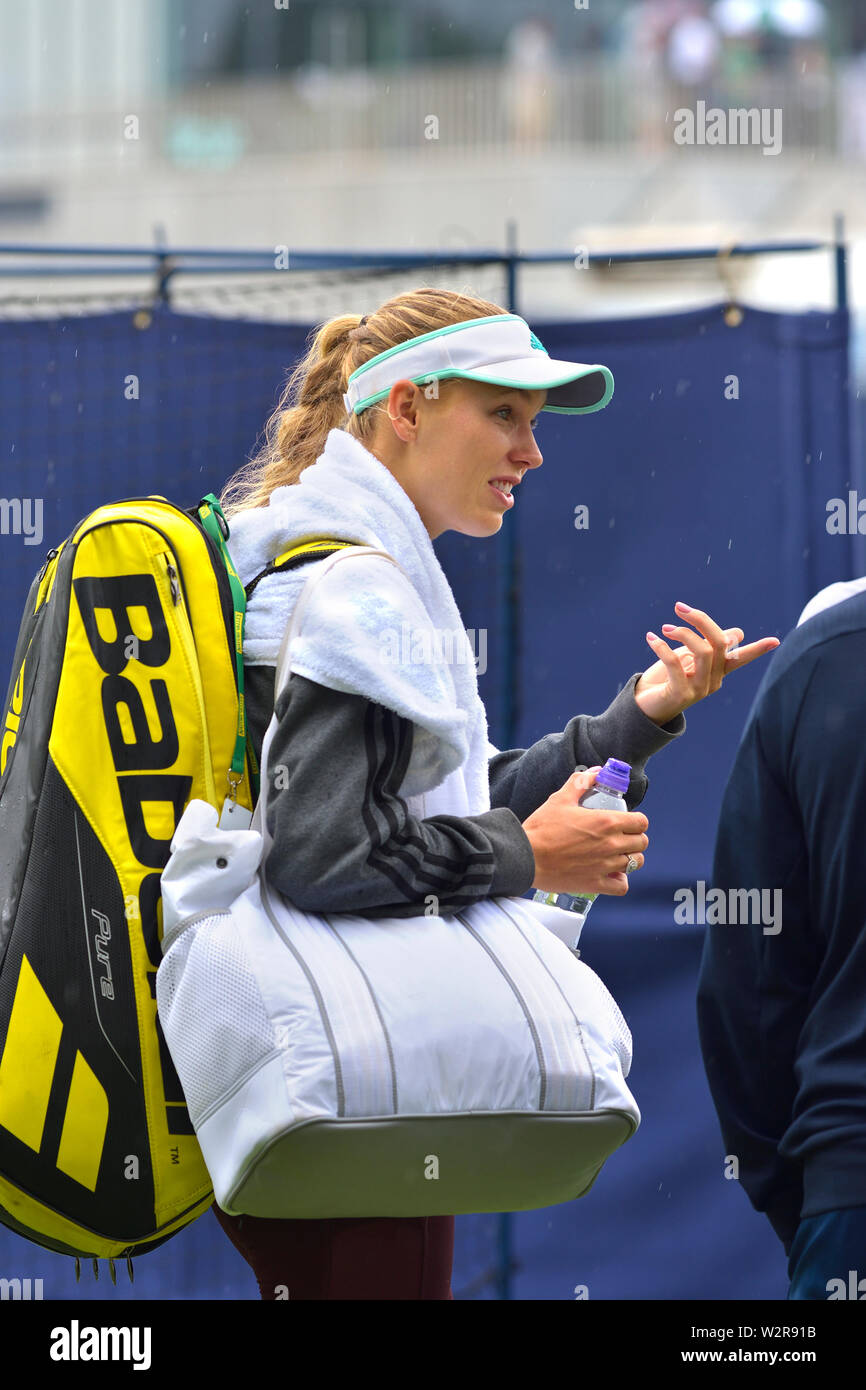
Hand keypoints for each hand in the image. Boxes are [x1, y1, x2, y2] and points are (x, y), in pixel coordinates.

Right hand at [522, 767, 648, 897]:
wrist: (525, 857)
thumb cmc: (541, 828)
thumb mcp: (560, 799)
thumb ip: (580, 783)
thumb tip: (596, 772)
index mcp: (606, 822)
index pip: (641, 822)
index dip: (636, 821)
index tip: (627, 822)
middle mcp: (611, 844)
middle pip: (641, 843)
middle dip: (634, 838)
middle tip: (622, 838)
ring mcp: (605, 866)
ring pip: (635, 863)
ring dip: (629, 858)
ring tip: (617, 855)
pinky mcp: (595, 883)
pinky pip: (622, 886)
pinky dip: (620, 880)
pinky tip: (611, 874)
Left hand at [633, 601, 779, 725]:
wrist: (643, 705)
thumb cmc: (666, 677)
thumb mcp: (688, 657)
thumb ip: (709, 645)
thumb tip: (738, 634)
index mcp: (719, 670)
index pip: (742, 658)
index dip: (758, 649)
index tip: (775, 641)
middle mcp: (714, 680)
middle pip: (719, 643)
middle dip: (700, 620)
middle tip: (679, 608)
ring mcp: (700, 689)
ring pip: (703, 651)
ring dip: (682, 633)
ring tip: (664, 628)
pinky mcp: (681, 695)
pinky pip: (675, 663)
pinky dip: (662, 646)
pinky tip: (651, 638)